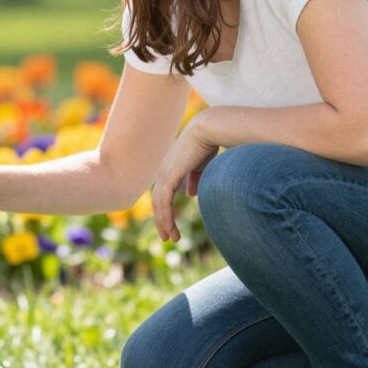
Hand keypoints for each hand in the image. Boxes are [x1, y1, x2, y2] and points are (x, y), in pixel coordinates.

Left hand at [152, 120, 217, 242]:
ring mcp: (164, 174)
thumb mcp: (201, 166)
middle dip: (162, 221)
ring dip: (164, 223)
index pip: (163, 194)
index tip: (171, 226)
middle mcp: (163, 171)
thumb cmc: (208, 144)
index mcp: (170, 169)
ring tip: (170, 238)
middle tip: (168, 237)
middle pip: (158, 202)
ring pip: (159, 205)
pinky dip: (166, 218)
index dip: (166, 211)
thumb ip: (194, 180)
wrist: (209, 129)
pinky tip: (169, 229)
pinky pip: (164, 203)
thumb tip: (190, 194)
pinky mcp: (169, 176)